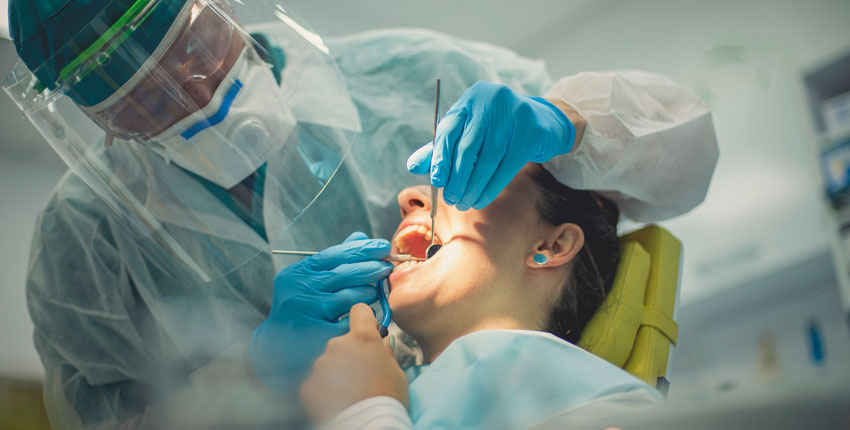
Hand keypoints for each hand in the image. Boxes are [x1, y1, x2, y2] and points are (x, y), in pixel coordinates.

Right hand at [249, 232, 392, 391]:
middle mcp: (299, 290)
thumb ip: (334, 259)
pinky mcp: (316, 335)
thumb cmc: (302, 306)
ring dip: (367, 294)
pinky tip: (365, 317)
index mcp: (298, 273)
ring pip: (350, 298)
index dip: (362, 249)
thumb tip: (360, 237)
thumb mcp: (310, 280)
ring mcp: (306, 313)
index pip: (335, 254)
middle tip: (387, 267)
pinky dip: (361, 318)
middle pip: (345, 274)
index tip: (383, 246)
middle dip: (371, 268)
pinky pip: (350, 322)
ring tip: (372, 294)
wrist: (281, 345)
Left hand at [300, 303, 408, 423]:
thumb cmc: (388, 399)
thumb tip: (381, 343)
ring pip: (329, 361)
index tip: (366, 327)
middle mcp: (337, 345)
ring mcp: (321, 364)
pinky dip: (325, 389)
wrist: (367, 426)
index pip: (359, 312)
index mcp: (362, 338)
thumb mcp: (397, 371)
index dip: (364, 319)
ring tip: (350, 392)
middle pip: (343, 341)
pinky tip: (338, 401)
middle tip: (362, 375)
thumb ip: (386, 352)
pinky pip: (317, 381)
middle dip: (350, 353)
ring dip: (337, 372)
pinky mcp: (309, 384)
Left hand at [407, 81, 576, 209]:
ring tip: (465, 203)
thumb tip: (413, 166)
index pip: (448, 130)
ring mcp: (514, 114)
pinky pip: (507, 165)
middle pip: (468, 147)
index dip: (440, 158)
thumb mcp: (468, 133)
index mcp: (471, 99)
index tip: (435, 182)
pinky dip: (492, 186)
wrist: (543, 122)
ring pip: (488, 159)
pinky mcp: (532, 131)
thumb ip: (442, 148)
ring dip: (474, 186)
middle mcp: (491, 101)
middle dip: (457, 178)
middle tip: (451, 199)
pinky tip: (482, 199)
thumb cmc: (497, 130)